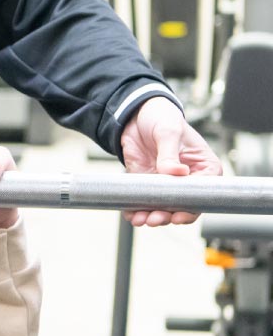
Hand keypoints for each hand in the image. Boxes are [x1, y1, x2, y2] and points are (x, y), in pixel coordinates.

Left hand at [120, 97, 223, 225]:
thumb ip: (170, 153)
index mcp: (204, 167)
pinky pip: (144, 202)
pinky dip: (138, 211)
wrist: (135, 116)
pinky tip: (131, 215)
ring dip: (153, 217)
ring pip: (164, 208)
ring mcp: (167, 184)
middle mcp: (188, 179)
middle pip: (184, 206)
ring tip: (141, 219)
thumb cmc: (162, 118)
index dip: (192, 206)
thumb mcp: (168, 132)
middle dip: (170, 215)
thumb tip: (176, 172)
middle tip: (155, 218)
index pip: (203, 192)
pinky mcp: (148, 185)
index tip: (178, 214)